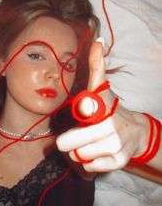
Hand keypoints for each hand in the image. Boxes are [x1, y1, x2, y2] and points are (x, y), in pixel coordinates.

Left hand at [56, 39, 148, 171]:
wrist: (135, 132)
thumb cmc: (110, 109)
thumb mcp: (102, 88)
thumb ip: (97, 66)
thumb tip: (98, 39)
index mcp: (103, 106)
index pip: (87, 106)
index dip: (83, 108)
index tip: (85, 109)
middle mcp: (110, 126)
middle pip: (69, 143)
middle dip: (69, 141)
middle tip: (75, 136)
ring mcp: (115, 145)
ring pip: (77, 155)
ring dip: (79, 151)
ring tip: (89, 143)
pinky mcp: (118, 162)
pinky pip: (89, 166)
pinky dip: (88, 161)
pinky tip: (96, 152)